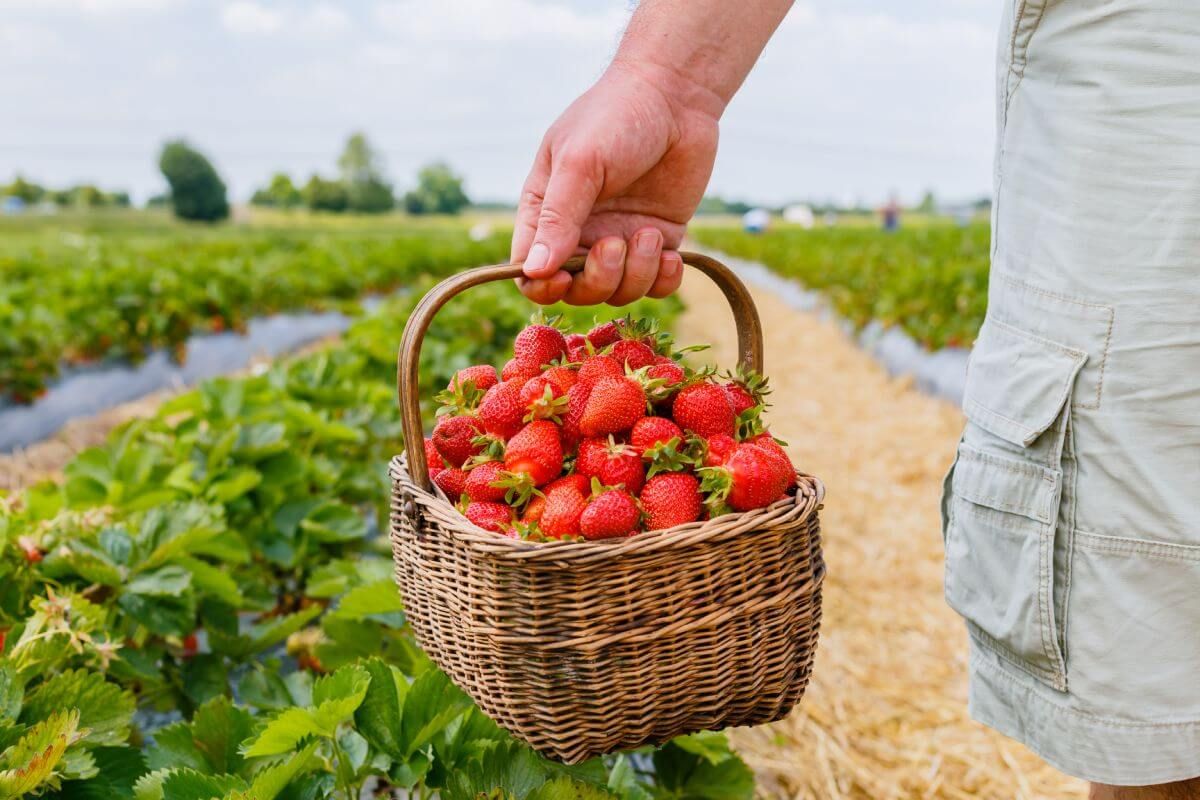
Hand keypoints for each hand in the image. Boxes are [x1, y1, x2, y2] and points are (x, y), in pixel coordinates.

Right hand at [511, 61, 719, 305]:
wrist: (675, 96)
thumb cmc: (615, 117)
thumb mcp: (579, 164)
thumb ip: (557, 218)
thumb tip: (534, 270)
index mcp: (546, 212)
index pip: (530, 272)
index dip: (543, 286)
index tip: (563, 277)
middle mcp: (581, 233)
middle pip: (577, 291)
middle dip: (598, 279)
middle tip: (616, 243)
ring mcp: (620, 239)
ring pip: (619, 292)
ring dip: (636, 274)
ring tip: (650, 233)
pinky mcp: (659, 242)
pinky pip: (656, 286)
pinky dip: (664, 279)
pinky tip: (671, 253)